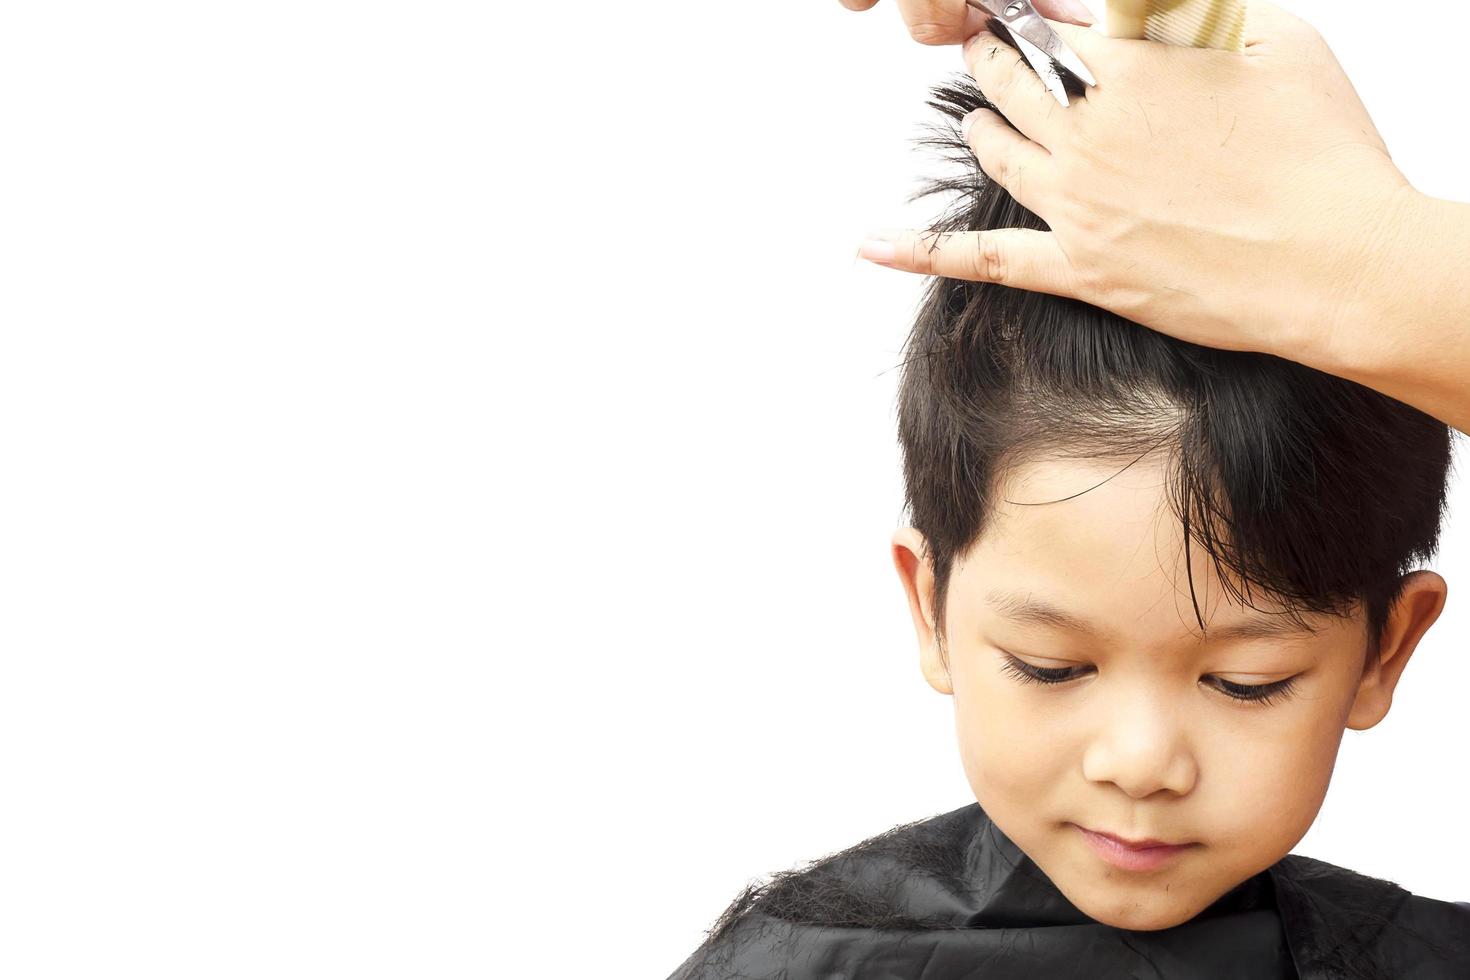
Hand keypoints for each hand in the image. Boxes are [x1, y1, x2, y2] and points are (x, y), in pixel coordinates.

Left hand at [856, 2, 1419, 362]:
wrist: (1335, 261)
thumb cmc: (1323, 153)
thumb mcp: (1280, 41)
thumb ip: (1202, 13)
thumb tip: (1148, 13)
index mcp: (1131, 67)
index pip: (1058, 28)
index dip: (1042, 20)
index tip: (1031, 17)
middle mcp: (1086, 130)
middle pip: (1011, 80)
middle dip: (992, 56)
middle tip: (982, 45)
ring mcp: (1073, 202)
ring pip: (996, 151)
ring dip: (979, 123)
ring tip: (973, 115)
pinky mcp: (1076, 267)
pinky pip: (981, 259)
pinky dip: (919, 251)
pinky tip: (869, 244)